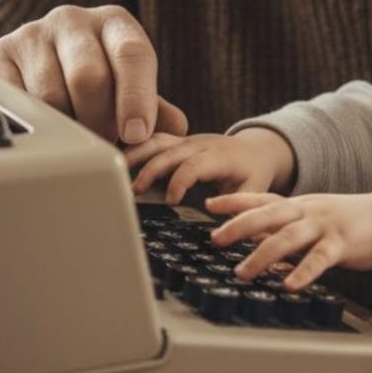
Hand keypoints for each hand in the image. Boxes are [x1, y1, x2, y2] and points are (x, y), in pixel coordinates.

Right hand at [0, 3, 186, 142]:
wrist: (39, 62)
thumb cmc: (97, 79)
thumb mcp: (129, 88)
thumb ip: (154, 109)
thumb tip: (176, 129)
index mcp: (114, 23)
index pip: (131, 54)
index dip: (136, 98)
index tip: (135, 134)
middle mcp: (72, 20)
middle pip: (89, 77)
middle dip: (100, 121)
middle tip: (103, 144)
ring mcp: (32, 34)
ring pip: (50, 95)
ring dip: (66, 128)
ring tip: (76, 140)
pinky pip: (15, 101)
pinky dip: (32, 124)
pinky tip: (45, 131)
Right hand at [125, 128, 295, 203]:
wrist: (256, 150)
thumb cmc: (254, 174)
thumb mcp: (254, 191)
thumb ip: (239, 208)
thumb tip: (221, 232)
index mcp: (220, 156)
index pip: (195, 164)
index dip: (180, 181)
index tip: (171, 202)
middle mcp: (200, 144)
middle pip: (170, 151)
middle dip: (151, 169)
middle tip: (135, 191)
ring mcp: (186, 140)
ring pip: (157, 140)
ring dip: (136, 155)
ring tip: (115, 172)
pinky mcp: (176, 142)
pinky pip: (153, 140)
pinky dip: (135, 148)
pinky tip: (117, 162)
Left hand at [207, 190, 371, 291]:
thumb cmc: (341, 222)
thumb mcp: (307, 220)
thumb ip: (280, 229)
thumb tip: (248, 240)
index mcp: (295, 205)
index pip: (260, 199)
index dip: (234, 201)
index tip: (209, 205)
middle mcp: (305, 211)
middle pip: (267, 215)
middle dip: (238, 226)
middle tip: (215, 240)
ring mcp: (322, 226)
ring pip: (288, 237)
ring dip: (262, 255)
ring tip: (242, 273)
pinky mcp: (340, 244)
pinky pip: (319, 258)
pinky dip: (302, 272)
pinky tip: (288, 285)